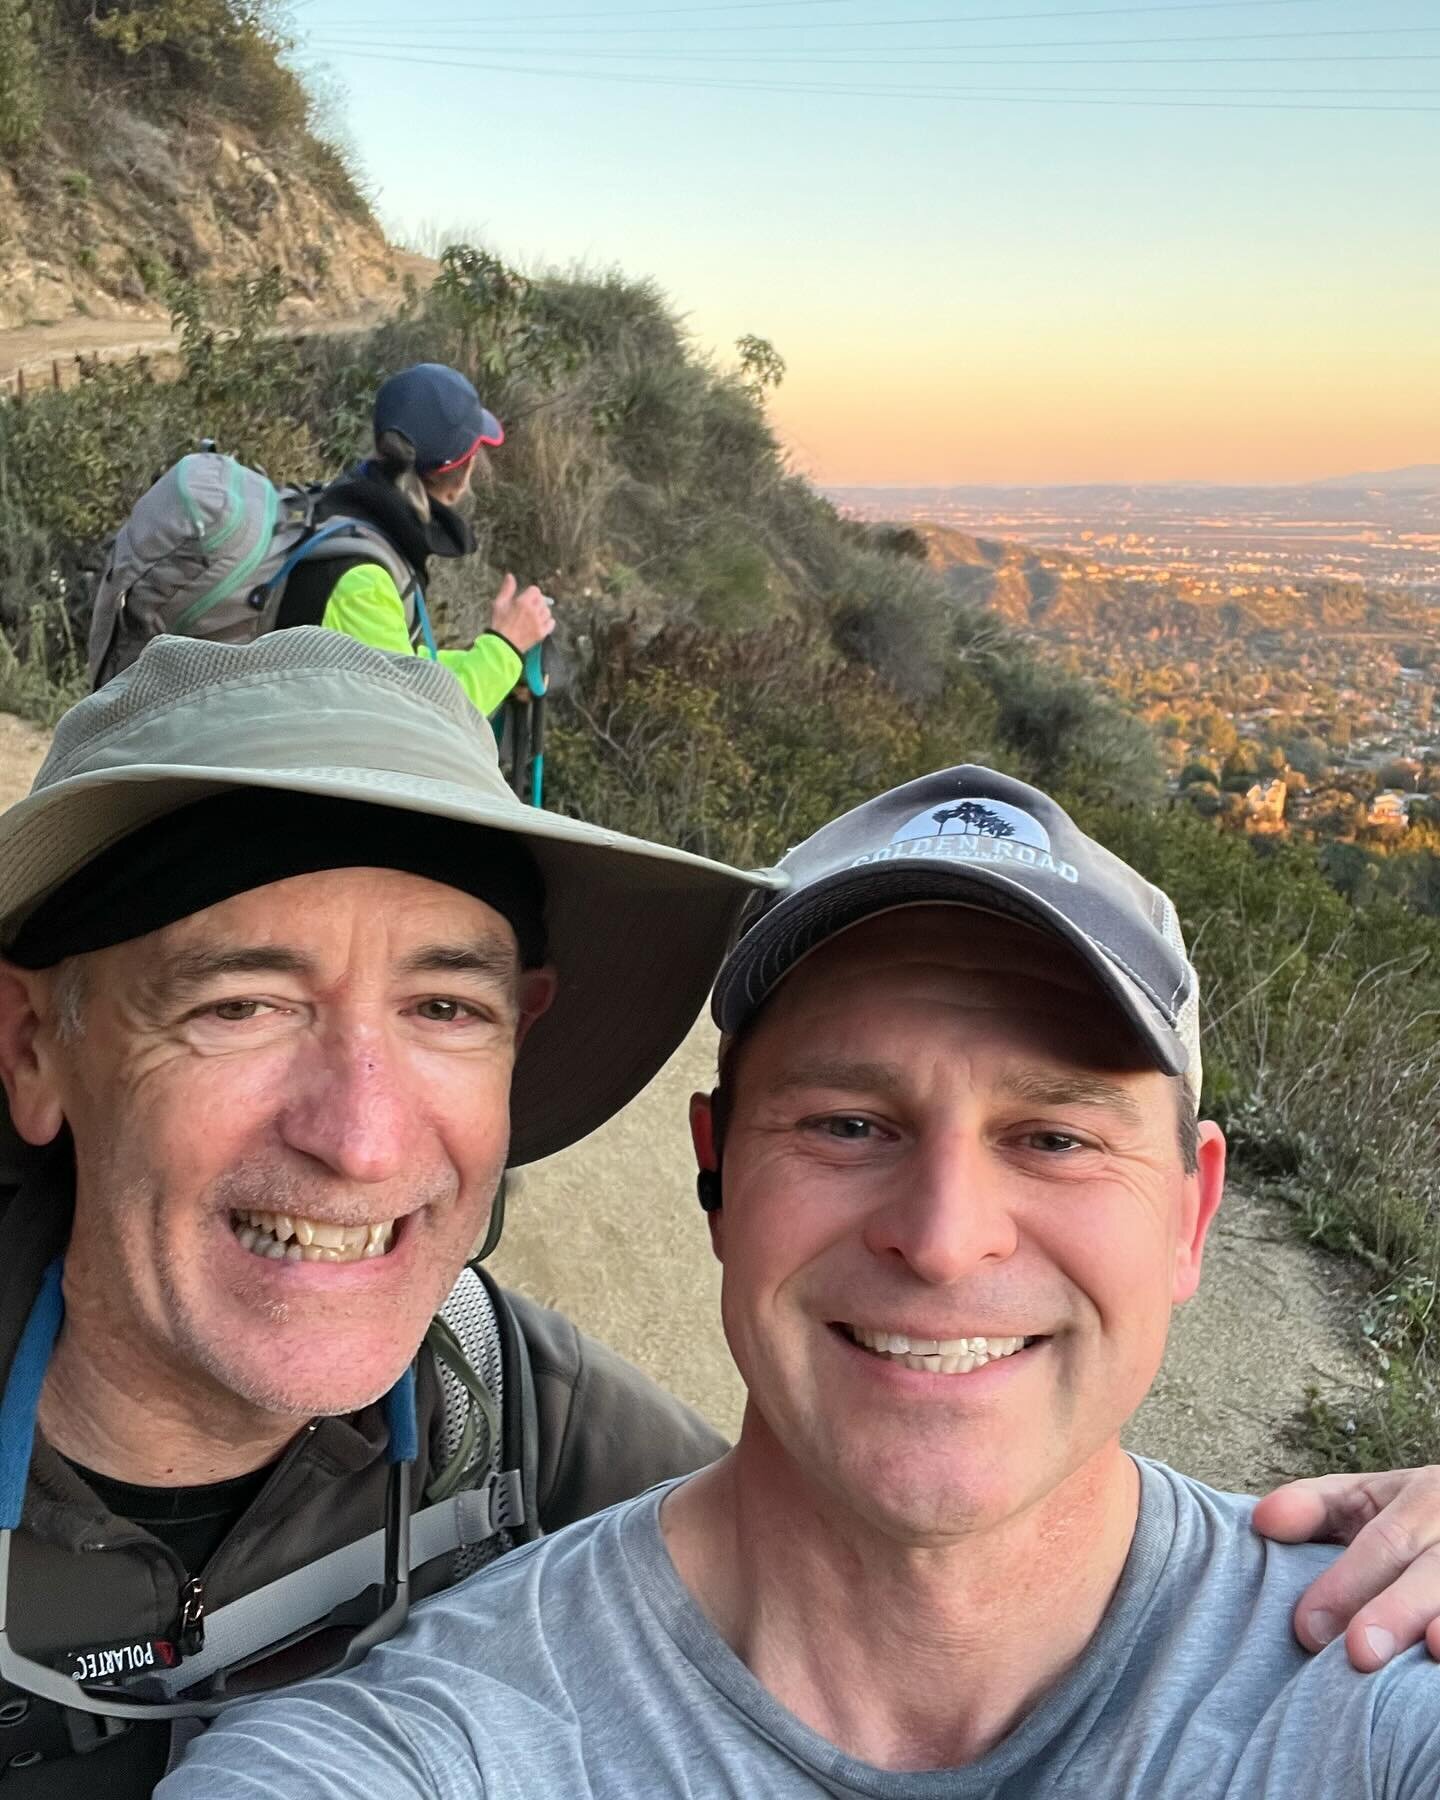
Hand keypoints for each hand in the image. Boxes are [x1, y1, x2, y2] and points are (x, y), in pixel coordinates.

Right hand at [490, 574, 554, 655]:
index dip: (529, 593)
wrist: (502, 646)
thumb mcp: (499, 604)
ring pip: (547, 611)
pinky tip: (539, 623)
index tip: (524, 599)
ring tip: (532, 617)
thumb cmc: (499, 624)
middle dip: (535, 602)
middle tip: (527, 609)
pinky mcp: (542, 633)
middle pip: (542, 600)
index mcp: (523, 602)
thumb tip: (510, 576)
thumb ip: (507, 589)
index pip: (535, 590)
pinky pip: (551, 623)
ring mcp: (539, 623)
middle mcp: (534, 612)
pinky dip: (547, 622)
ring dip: (541, 612)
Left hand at [1253, 1467, 1439, 1669]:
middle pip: (1431, 1573)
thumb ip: (1313, 1508)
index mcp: (1423, 1498)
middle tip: (1360, 1652)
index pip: (1384, 1542)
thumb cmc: (1409, 1517)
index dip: (1346, 1584)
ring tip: (1431, 1649)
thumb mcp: (1365, 1498)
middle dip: (1396, 1609)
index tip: (1307, 1628)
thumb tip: (1262, 1522)